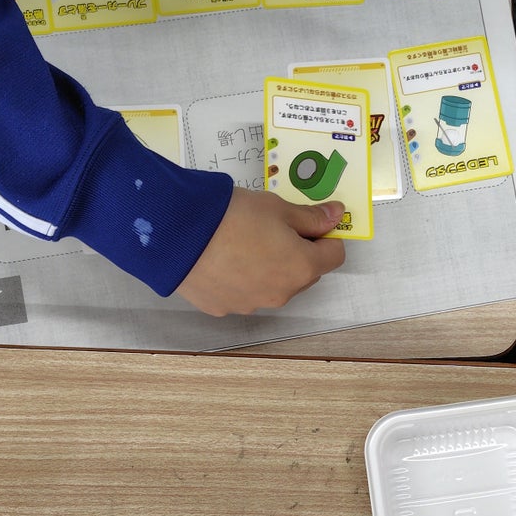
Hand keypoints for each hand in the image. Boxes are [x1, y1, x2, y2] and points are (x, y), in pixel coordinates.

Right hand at [176, 189, 346, 315]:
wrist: (178, 234)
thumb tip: (336, 215)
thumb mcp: (277, 208)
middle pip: (304, 273)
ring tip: (241, 243)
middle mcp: (282, 293)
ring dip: (268, 268)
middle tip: (271, 229)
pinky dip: (241, 278)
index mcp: (302, 267)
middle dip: (297, 253)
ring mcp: (253, 304)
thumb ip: (311, 217)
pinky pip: (243, 293)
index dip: (325, 237)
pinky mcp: (225, 307)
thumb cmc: (231, 216)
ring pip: (273, 285)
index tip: (309, 223)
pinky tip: (223, 258)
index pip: (334, 256)